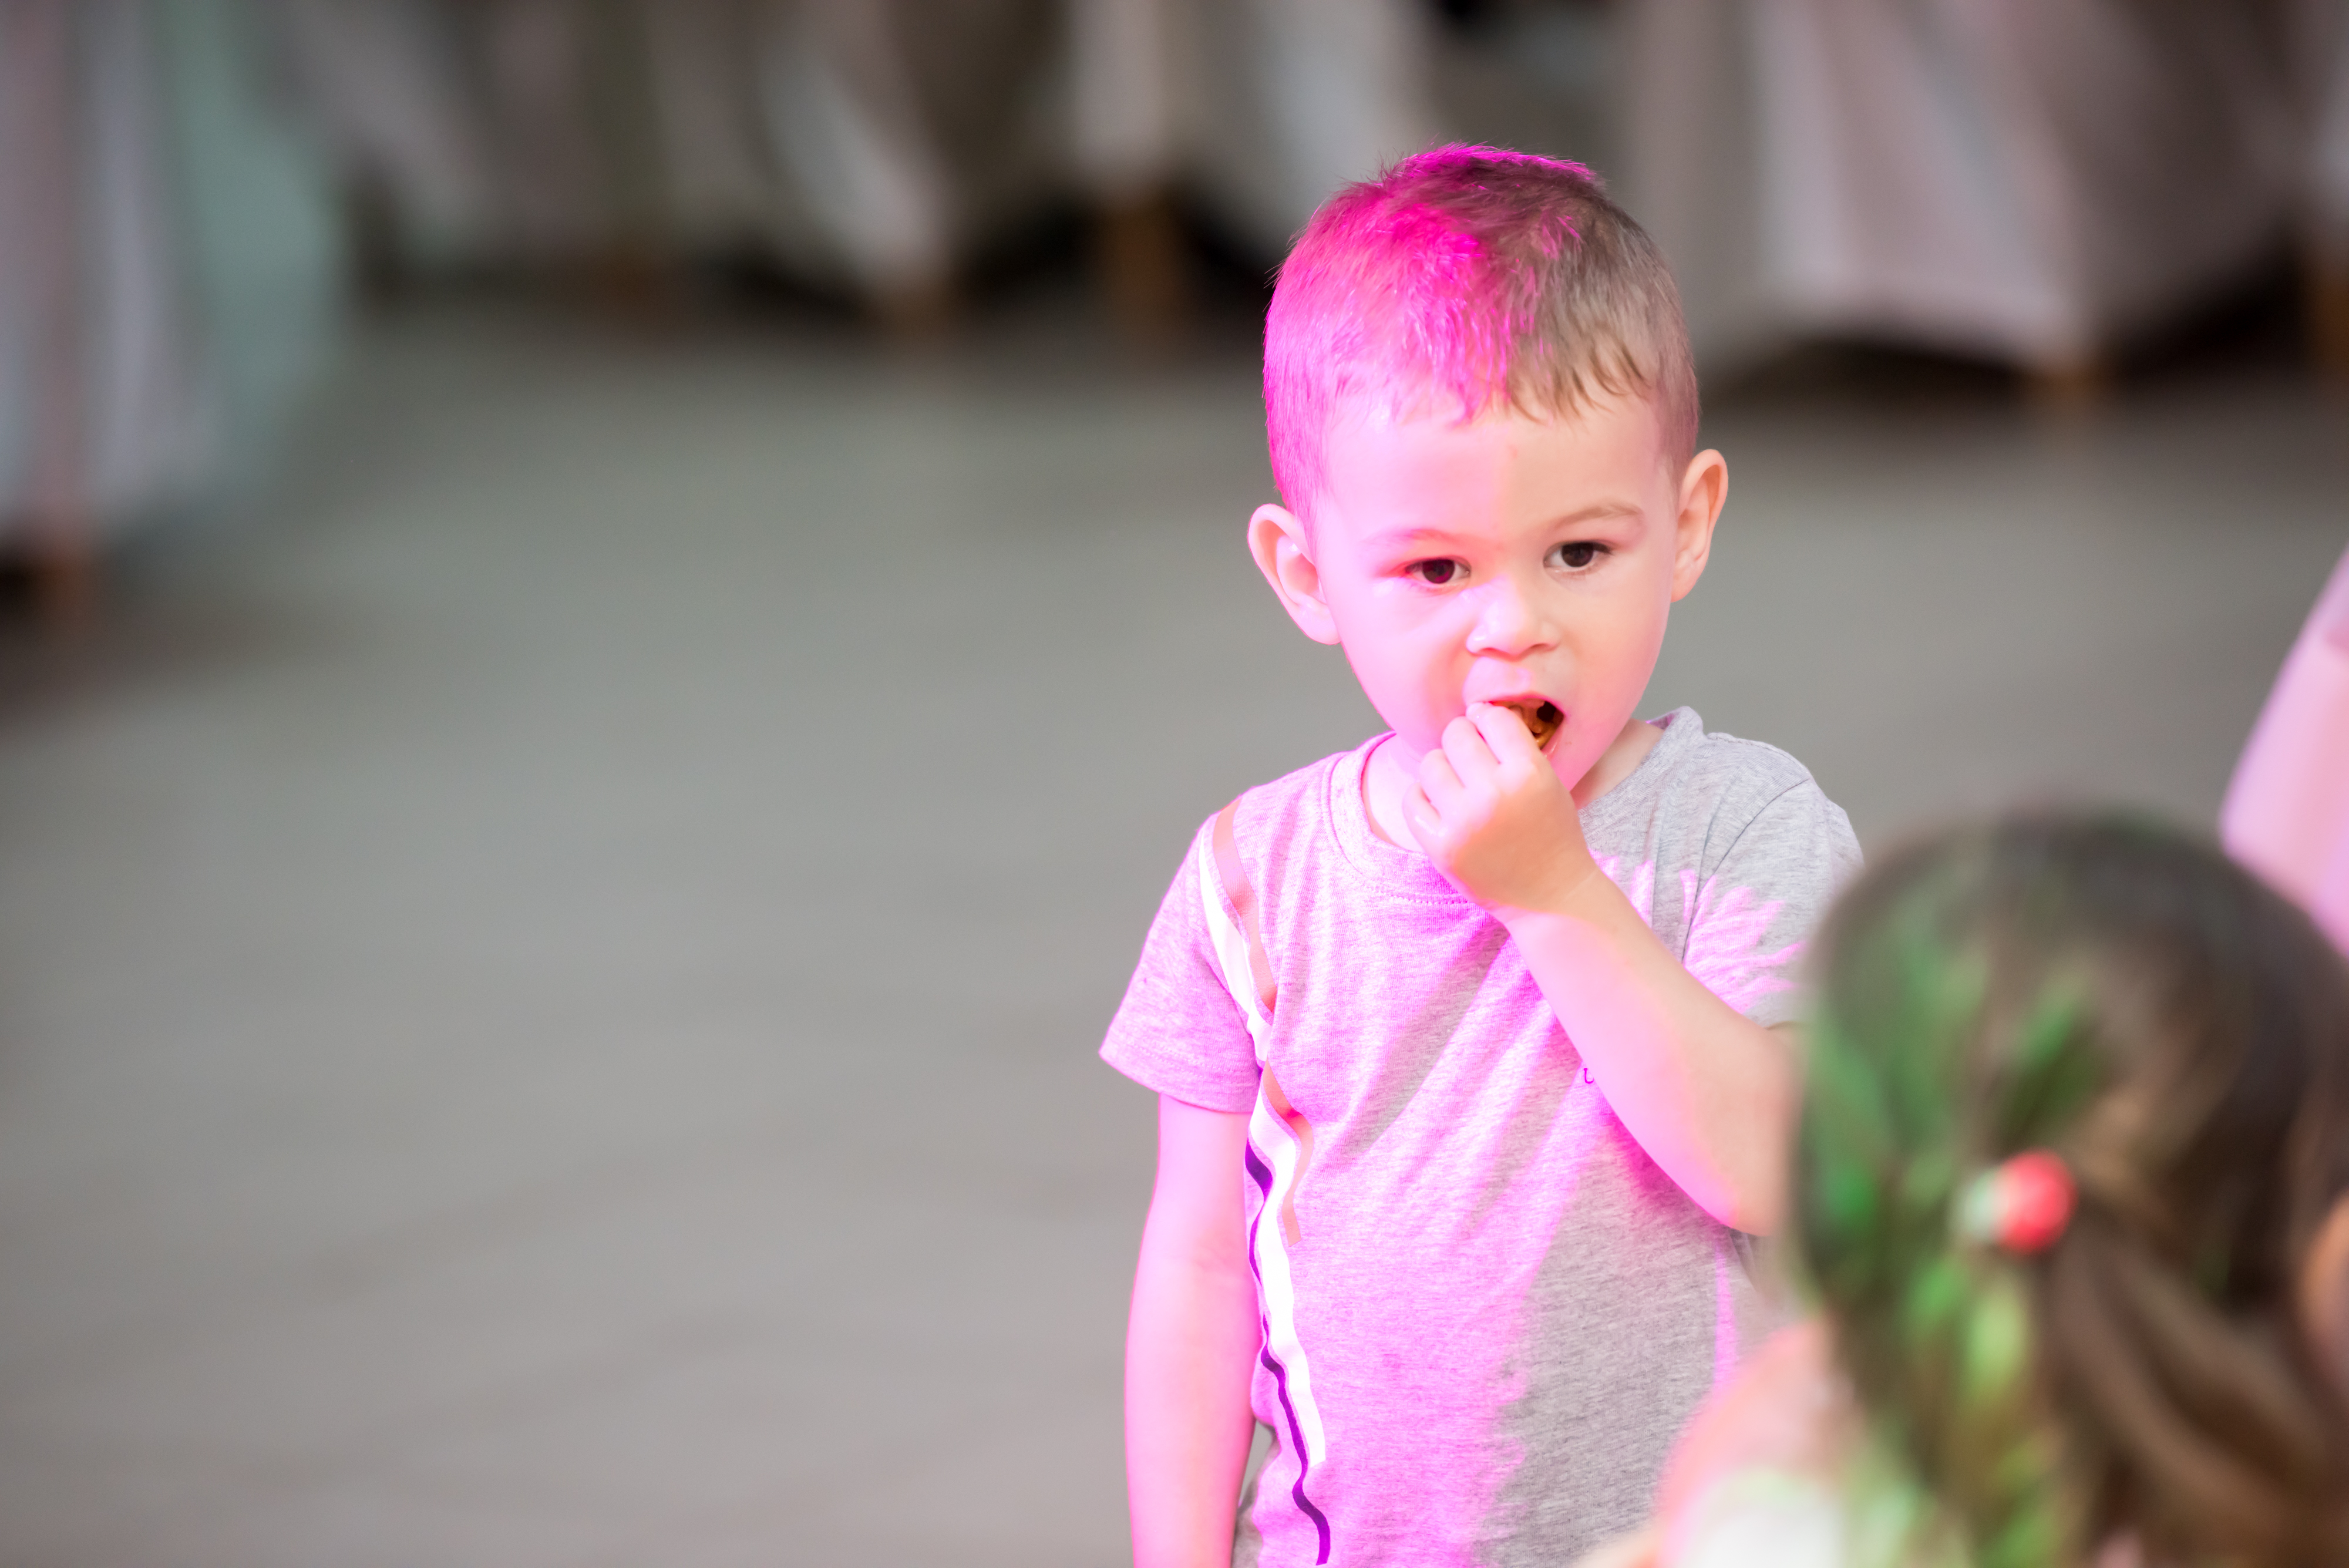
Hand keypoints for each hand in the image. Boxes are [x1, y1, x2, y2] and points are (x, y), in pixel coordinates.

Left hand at [1403, 704, 1597, 917]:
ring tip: (1456, 783)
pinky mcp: (1441, 848)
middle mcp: (1495, 794)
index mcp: (1530, 773)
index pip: (1493, 718)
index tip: (1486, 730)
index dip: (1487, 719)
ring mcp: (1464, 823)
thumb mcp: (1549, 781)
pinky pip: (1412, 799)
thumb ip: (1515, 747)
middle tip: (1470, 758)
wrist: (1551, 897)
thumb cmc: (1551, 834)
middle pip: (1456, 734)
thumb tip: (1472, 711)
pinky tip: (1440, 804)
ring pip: (1430, 763)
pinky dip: (1422, 797)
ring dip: (1441, 767)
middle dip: (1462, 739)